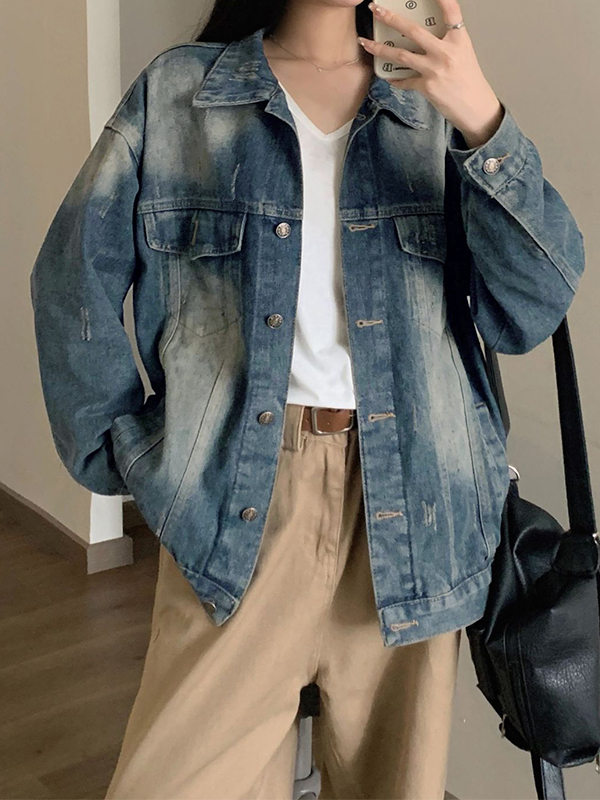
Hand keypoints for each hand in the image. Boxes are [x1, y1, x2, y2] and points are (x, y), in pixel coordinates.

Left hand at [358, 0, 504, 147]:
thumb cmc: (469, 80)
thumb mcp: (463, 53)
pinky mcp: (426, 86)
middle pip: (414, 31)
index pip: (451, 11)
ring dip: (380, 49)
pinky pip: (404, 80)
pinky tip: (387, 76)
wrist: (475, 107)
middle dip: (391, 18)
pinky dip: (395, 78)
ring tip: (366, 43)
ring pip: (401, 55)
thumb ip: (446, 41)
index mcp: (458, 40)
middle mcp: (446, 52)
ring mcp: (434, 70)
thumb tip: (424, 34)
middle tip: (377, 9)